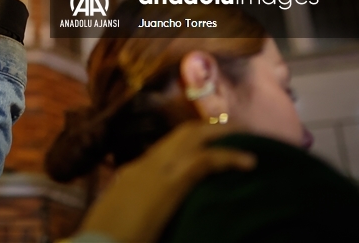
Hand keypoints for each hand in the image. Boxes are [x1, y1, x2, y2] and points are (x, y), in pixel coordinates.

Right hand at [75, 121, 255, 242]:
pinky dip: (229, 157)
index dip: (189, 145)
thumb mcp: (123, 218)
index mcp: (133, 174)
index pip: (164, 150)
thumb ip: (138, 207)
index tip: (208, 145)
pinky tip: (249, 161)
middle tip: (234, 127)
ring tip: (246, 133)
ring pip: (194, 137)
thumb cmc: (108, 236)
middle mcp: (145, 165)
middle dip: (208, 128)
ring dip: (221, 134)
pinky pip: (206, 160)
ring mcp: (157, 169)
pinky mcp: (172, 182)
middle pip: (181, 135)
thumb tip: (152, 211)